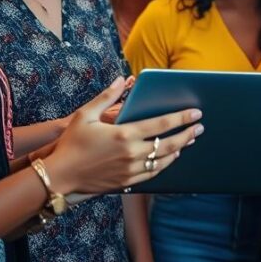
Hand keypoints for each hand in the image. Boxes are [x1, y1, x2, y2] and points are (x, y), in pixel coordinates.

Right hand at [43, 77, 202, 193]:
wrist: (60, 176)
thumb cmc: (71, 143)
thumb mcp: (85, 115)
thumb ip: (106, 96)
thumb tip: (120, 79)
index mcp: (124, 134)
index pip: (161, 124)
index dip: (181, 118)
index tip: (195, 112)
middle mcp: (131, 153)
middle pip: (169, 144)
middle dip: (187, 134)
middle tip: (200, 127)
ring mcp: (130, 170)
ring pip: (163, 160)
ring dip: (179, 149)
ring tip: (190, 140)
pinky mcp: (127, 182)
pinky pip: (153, 173)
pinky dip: (165, 164)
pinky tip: (171, 157)